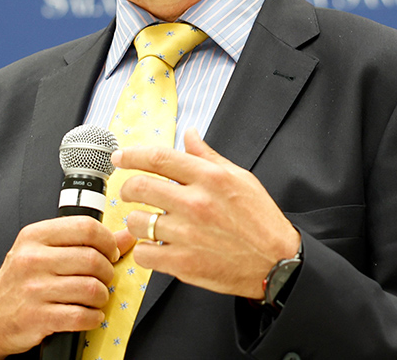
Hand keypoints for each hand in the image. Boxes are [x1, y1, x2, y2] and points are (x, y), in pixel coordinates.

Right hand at [0, 216, 134, 359]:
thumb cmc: (21, 281)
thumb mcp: (44, 251)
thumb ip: (84, 241)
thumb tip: (127, 235)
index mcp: (35, 236)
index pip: (86, 228)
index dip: (108, 241)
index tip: (111, 252)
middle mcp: (32, 259)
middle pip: (92, 259)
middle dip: (107, 272)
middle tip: (104, 279)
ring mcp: (33, 289)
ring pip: (90, 288)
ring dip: (102, 296)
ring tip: (96, 297)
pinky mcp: (37, 317)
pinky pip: (81, 316)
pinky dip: (93, 317)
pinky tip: (89, 315)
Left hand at [113, 128, 300, 299]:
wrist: (276, 262)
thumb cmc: (260, 219)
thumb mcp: (239, 178)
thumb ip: (208, 156)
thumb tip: (189, 133)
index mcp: (210, 178)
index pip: (159, 158)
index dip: (133, 155)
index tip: (120, 157)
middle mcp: (196, 203)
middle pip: (140, 186)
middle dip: (127, 188)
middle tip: (130, 192)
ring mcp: (188, 234)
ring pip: (137, 222)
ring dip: (135, 221)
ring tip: (145, 223)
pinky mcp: (184, 263)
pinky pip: (144, 253)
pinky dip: (144, 250)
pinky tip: (155, 247)